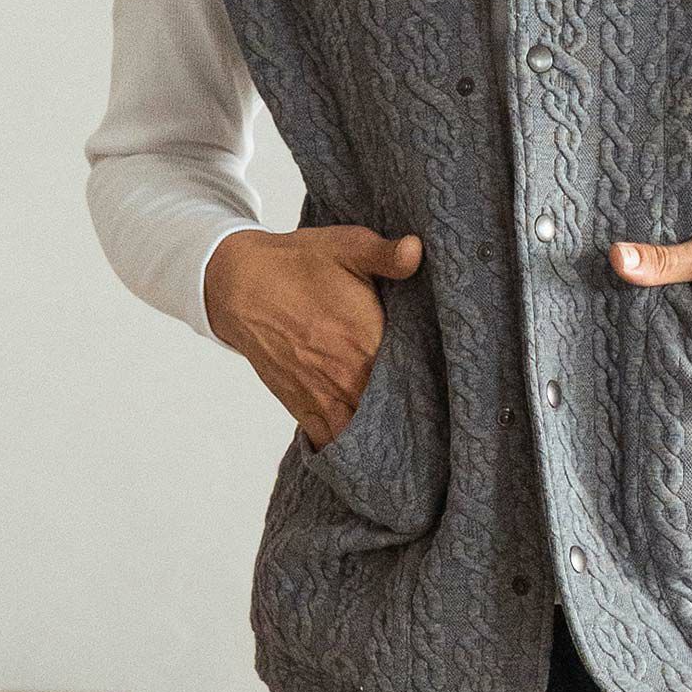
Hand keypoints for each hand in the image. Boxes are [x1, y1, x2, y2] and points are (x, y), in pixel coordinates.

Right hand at [204, 224, 423, 446]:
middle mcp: (348, 377)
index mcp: (367, 340)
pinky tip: (370, 441)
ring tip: (412, 435)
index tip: (451, 379)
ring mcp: (324, 398)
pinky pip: (333, 442)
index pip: (418, 374)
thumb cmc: (299, 263)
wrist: (240, 285)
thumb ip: (388, 255)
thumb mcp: (348, 245)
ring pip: (366, 434)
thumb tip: (417, 250)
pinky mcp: (302, 408)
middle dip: (418, 412)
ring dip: (387, 433)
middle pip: (397, 411)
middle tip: (438, 410)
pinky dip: (352, 446)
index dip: (437, 380)